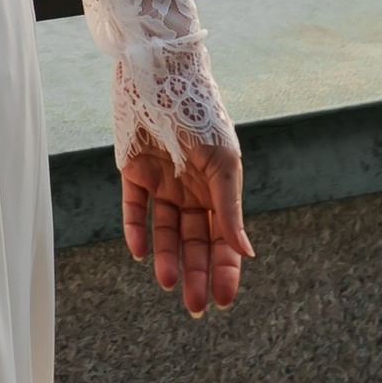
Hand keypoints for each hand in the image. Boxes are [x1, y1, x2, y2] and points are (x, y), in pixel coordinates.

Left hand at [125, 126, 253, 319]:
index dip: (224, 269)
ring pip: (163, 231)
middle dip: (196, 273)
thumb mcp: (223, 165)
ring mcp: (162, 183)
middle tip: (195, 306)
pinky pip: (133, 209)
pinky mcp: (133, 172)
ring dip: (166, 257)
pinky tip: (139, 253)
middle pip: (193, 241)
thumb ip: (230, 210)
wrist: (163, 77)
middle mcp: (190, 191)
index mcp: (218, 189)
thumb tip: (247, 253)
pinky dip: (135, 230)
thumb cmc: (201, 116)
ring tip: (167, 282)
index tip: (223, 299)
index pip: (223, 239)